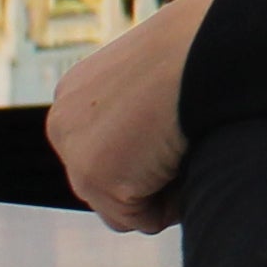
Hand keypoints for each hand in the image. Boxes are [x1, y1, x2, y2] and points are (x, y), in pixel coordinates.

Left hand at [50, 0, 216, 232]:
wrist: (203, 47)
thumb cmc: (200, 50)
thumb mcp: (159, 75)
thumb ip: (144, 107)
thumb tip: (163, 140)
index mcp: (76, 94)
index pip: (104, 152)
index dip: (148, 153)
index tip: (177, 130)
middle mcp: (63, 124)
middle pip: (106, 186)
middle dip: (149, 178)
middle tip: (186, 145)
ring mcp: (75, 153)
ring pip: (123, 209)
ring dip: (161, 192)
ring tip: (189, 150)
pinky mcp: (97, 178)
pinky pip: (145, 220)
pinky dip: (174, 204)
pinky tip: (188, 161)